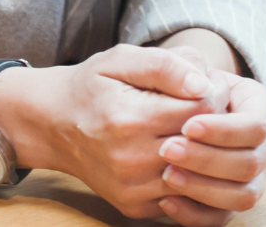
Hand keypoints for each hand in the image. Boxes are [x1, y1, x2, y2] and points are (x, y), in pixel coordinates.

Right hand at [0, 45, 221, 219]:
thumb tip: (203, 84)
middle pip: (203, 146)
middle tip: (202, 108)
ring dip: (203, 153)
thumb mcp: (120, 60)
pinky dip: (187, 176)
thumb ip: (164, 65)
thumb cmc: (92, 87)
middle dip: (211, 125)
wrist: (53, 124)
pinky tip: (177, 153)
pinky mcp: (134, 206)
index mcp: (130, 118)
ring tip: (190, 130)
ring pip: (196, 176)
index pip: (200, 111)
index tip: (204, 87)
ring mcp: (132, 188)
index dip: (211, 95)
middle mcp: (131, 160)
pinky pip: (181, 197)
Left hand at [155, 72, 265, 225]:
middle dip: (208, 159)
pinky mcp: (232, 201)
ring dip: (204, 188)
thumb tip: (198, 83)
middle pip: (251, 163)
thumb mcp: (173, 63)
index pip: (256, 125)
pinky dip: (195, 214)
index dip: (225, 130)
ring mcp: (252, 176)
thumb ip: (181, 64)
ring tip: (167, 175)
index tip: (188, 125)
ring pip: (244, 195)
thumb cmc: (172, 81)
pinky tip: (166, 200)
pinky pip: (223, 218)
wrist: (167, 102)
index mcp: (259, 106)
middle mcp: (263, 144)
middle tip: (168, 150)